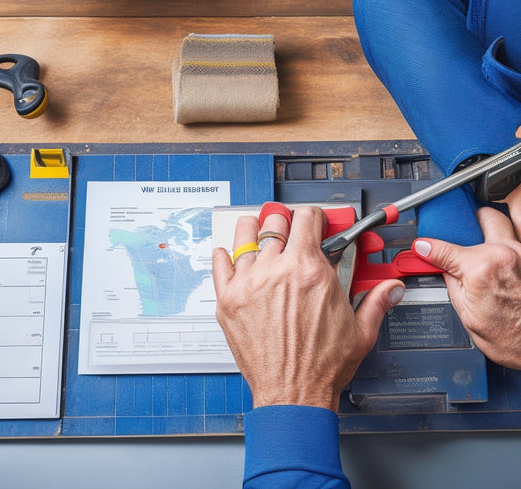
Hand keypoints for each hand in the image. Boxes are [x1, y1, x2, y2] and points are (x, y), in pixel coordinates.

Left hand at [212, 204, 404, 411]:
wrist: (291, 394)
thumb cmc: (321, 365)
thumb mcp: (360, 332)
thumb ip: (377, 301)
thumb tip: (392, 288)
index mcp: (310, 271)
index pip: (307, 218)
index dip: (313, 217)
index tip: (313, 223)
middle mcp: (277, 270)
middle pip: (276, 222)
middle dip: (286, 223)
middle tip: (289, 233)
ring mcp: (249, 282)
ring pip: (246, 234)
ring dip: (254, 230)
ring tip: (259, 234)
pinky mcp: (228, 299)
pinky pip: (219, 262)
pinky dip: (225, 254)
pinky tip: (232, 256)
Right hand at [413, 184, 520, 368]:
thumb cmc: (509, 338)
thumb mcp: (463, 310)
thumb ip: (449, 278)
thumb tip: (435, 263)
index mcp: (483, 267)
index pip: (444, 248)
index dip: (428, 248)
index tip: (423, 247)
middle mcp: (508, 253)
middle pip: (486, 216)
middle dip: (471, 222)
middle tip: (461, 236)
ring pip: (508, 220)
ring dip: (494, 227)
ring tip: (484, 244)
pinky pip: (518, 238)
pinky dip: (508, 241)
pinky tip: (498, 259)